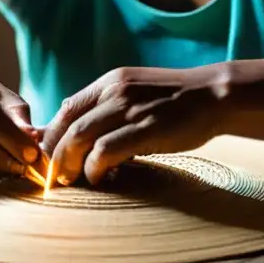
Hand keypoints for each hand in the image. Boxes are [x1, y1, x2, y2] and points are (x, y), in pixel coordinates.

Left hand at [41, 66, 223, 186]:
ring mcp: (130, 108)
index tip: (50, 158)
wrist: (213, 95)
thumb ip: (109, 106)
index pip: (67, 109)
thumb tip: (79, 129)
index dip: (51, 136)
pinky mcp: (145, 128)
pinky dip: (95, 167)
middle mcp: (115, 91)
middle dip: (54, 155)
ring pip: (80, 137)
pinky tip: (100, 177)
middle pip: (67, 125)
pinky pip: (105, 150)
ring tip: (70, 180)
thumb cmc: (176, 101)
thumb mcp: (136, 92)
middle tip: (55, 176)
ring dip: (69, 163)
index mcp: (111, 82)